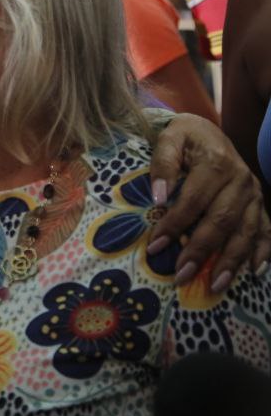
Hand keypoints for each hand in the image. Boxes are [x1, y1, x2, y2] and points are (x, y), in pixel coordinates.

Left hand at [149, 113, 270, 292]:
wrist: (209, 130)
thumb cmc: (185, 137)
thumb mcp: (169, 138)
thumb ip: (163, 164)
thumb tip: (159, 197)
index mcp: (217, 164)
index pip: (193, 201)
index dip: (174, 225)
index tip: (155, 247)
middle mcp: (241, 181)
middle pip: (221, 221)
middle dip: (201, 251)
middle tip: (181, 276)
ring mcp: (254, 194)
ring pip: (245, 231)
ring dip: (231, 261)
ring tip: (215, 285)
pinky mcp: (260, 204)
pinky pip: (265, 230)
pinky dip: (262, 251)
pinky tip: (254, 272)